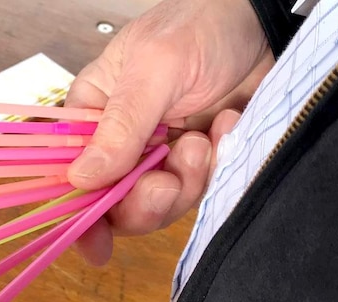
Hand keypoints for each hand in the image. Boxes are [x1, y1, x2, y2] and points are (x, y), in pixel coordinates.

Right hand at [67, 0, 272, 264]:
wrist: (263, 19)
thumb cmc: (198, 24)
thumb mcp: (154, 70)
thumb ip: (120, 128)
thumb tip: (81, 179)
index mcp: (94, 115)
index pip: (74, 174)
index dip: (81, 213)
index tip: (97, 242)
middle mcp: (121, 140)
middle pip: (116, 202)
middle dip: (144, 201)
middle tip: (168, 179)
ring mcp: (161, 153)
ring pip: (160, 203)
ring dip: (185, 182)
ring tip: (204, 142)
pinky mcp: (198, 160)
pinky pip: (200, 190)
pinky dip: (217, 166)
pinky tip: (228, 126)